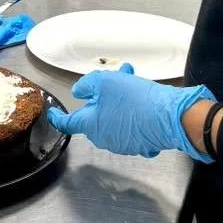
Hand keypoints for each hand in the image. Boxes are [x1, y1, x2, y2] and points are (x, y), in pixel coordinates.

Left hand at [48, 62, 215, 161]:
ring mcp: (123, 143)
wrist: (169, 117)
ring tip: (131, 79)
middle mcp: (104, 138)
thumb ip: (87, 85)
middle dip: (101, 96)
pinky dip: (132, 110)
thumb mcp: (105, 82)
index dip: (58, 117)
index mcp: (91, 124)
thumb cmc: (134, 99)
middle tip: (113, 78)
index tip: (53, 114)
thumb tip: (79, 91)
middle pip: (95, 115)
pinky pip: (131, 124)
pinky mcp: (141, 143)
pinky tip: (143, 98)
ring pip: (113, 116)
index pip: (68, 123)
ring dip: (118, 99)